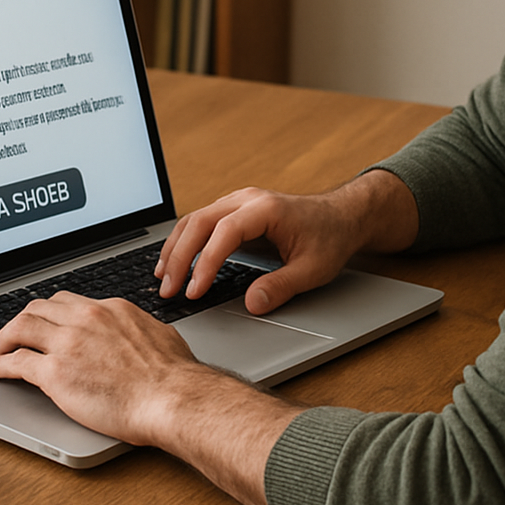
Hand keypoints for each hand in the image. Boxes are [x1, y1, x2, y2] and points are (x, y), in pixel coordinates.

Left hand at [0, 290, 303, 504]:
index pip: (67, 301)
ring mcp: (68, 344)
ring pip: (22, 327)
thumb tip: (140, 335)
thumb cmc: (173, 375)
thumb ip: (137, 331)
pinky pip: (17, 363)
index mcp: (109, 309)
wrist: (171, 396)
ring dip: (5, 337)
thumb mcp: (157, 335)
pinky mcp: (56, 373)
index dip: (49, 312)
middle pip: (39, 308)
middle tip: (15, 333)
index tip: (43, 321)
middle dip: (22, 319)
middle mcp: (85, 319)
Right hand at [155, 172, 418, 314]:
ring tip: (163, 279)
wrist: (340, 216)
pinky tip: (174, 262)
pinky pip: (200, 222)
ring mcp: (237, 201)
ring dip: (176, 248)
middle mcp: (246, 199)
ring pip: (194, 219)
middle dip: (180, 257)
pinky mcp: (233, 210)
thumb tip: (251, 304)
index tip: (194, 291)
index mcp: (266, 209)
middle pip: (200, 221)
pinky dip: (184, 242)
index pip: (224, 232)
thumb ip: (281, 287)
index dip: (205, 262)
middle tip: (168, 290)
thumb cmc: (329, 238)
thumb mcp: (313, 269)